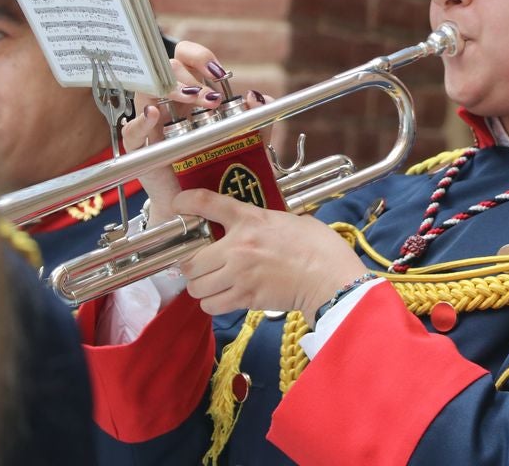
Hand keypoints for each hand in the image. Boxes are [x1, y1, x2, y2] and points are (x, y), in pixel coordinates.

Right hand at [121, 42, 271, 223]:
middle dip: (191, 77)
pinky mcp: (139, 148)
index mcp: (190, 94)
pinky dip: (141, 119)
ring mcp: (150, 123)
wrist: (197, 206)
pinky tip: (155, 114)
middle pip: (167, 69)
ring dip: (171, 88)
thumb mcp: (245, 140)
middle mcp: (168, 103)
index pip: (185, 58)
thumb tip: (258, 96)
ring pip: (147, 89)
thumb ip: (256, 118)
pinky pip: (131, 129)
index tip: (217, 71)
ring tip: (194, 99)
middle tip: (212, 98)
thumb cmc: (216, 167)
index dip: (198, 56)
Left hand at [173, 189, 370, 322]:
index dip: (186, 202)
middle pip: (191, 260)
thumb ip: (264, 221)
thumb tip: (256, 225)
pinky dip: (213, 304)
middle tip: (200, 265)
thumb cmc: (318, 247)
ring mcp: (239, 275)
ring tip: (212, 284)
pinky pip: (212, 306)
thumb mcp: (290, 220)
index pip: (207, 203)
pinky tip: (224, 298)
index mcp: (250, 219)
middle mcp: (238, 247)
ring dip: (201, 287)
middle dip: (191, 265)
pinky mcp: (246, 299)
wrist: (331, 278)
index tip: (178, 205)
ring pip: (196, 287)